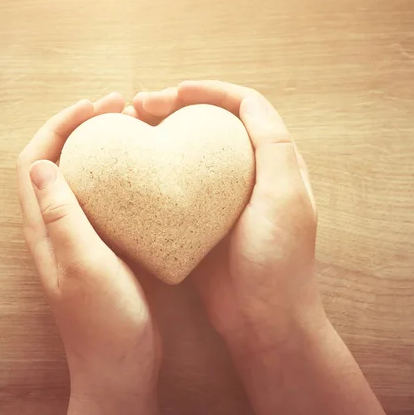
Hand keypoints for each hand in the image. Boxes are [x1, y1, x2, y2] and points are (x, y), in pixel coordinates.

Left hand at [17, 94, 161, 398]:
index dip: (58, 127)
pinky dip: (119, 174)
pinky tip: (144, 171)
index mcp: (44, 227)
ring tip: (131, 126)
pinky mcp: (105, 244)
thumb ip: (60, 215)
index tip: (92, 107)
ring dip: (100, 146)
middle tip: (118, 106)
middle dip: (82, 127)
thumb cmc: (102, 319)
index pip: (35, 161)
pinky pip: (106, 197)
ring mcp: (81, 234)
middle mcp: (57, 225)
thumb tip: (41, 164)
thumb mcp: (82, 263)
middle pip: (58, 161)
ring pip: (83, 176)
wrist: (121, 364)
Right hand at [127, 81, 325, 356]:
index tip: (175, 91)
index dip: (211, 91)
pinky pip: (174, 184)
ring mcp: (219, 197)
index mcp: (272, 162)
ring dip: (161, 132)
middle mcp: (246, 173)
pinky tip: (130, 168)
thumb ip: (273, 147)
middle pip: (210, 123)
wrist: (264, 322)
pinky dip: (153, 168)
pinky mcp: (197, 220)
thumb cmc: (279, 262)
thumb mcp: (284, 199)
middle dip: (176, 105)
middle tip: (139, 106)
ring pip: (188, 150)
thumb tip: (248, 102)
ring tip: (129, 127)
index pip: (244, 107)